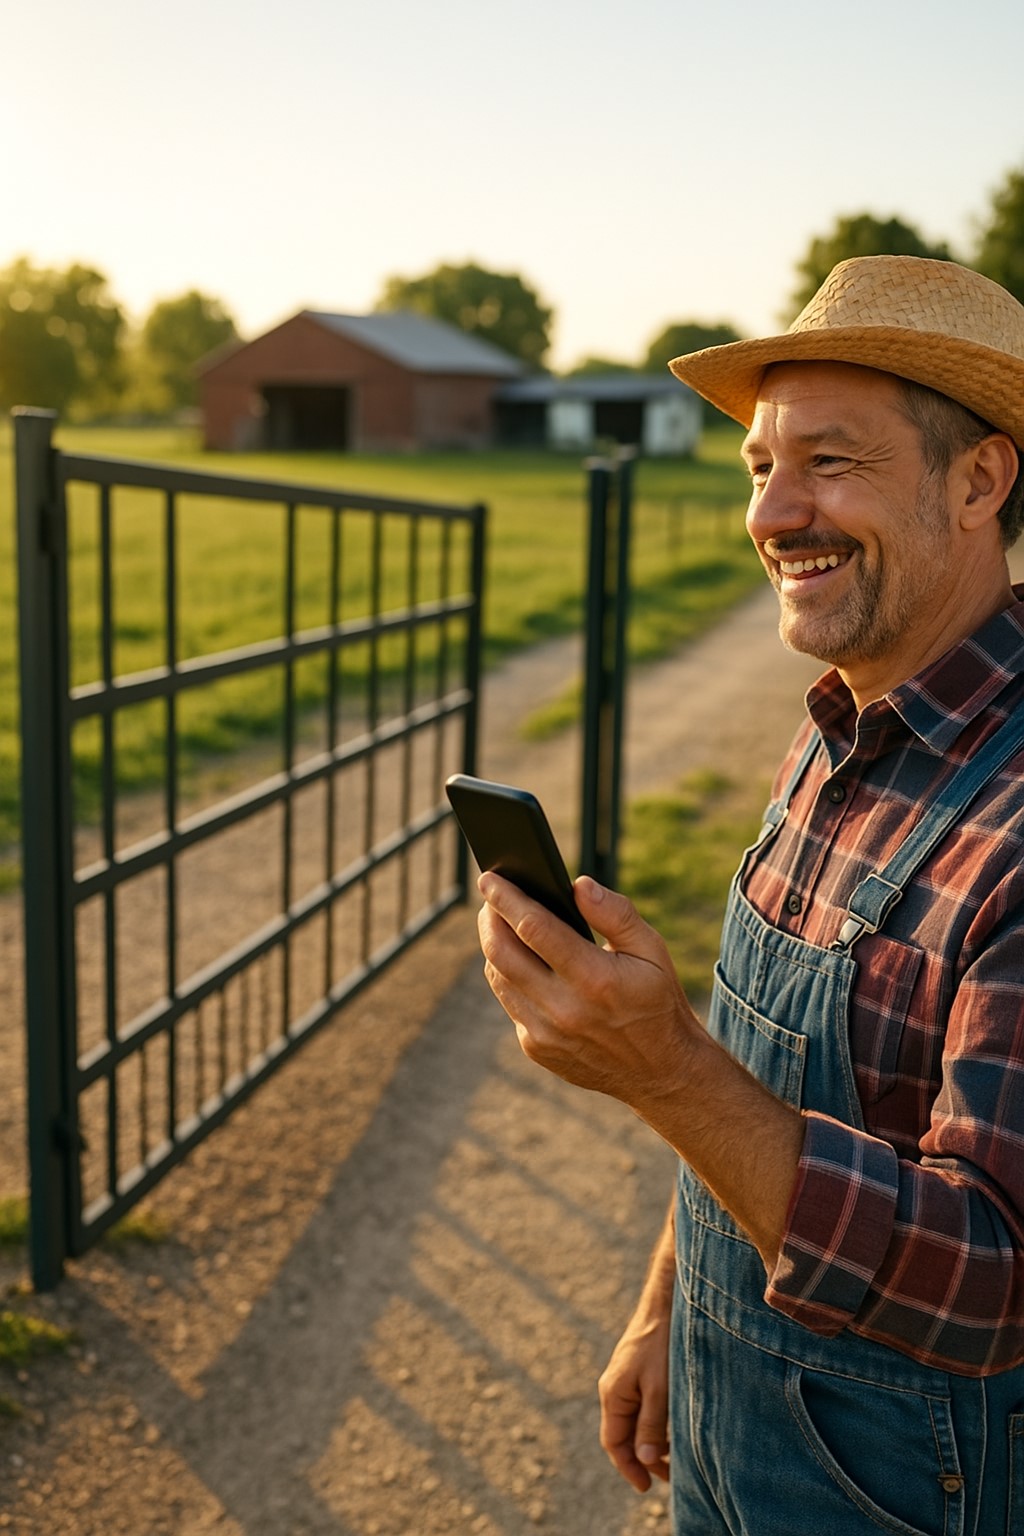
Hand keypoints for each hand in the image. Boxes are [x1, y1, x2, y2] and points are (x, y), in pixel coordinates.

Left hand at [477, 872, 697, 1108]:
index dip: (506, 899)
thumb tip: (578, 886)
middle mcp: (564, 1009)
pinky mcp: (536, 1048)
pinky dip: (510, 977)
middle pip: (501, 952)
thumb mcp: (651, 951)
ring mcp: (546, 1034)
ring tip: (501, 924)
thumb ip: (615, 914)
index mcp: (595, 979)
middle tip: (490, 897)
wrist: (661, 1072)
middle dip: (489, 919)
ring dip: (494, 946)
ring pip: (498, 978)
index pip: (534, 928)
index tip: (489, 879)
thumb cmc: (656, 1001)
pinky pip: (510, 1003)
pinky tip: (522, 963)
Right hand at [598, 1299, 671, 1491]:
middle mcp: (615, 1389)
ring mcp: (626, 1380)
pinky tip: (674, 1428)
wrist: (667, 1303)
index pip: (614, 1443)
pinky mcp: (638, 1372)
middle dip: (643, 1459)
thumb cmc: (661, 1344)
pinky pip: (642, 1407)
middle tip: (670, 1476)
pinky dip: (655, 1424)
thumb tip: (645, 1461)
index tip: (647, 1487)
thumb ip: (651, 1426)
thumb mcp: (659, 1390)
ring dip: (651, 1442)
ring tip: (676, 1457)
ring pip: (635, 1421)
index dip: (629, 1468)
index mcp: (613, 1395)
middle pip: (623, 1435)